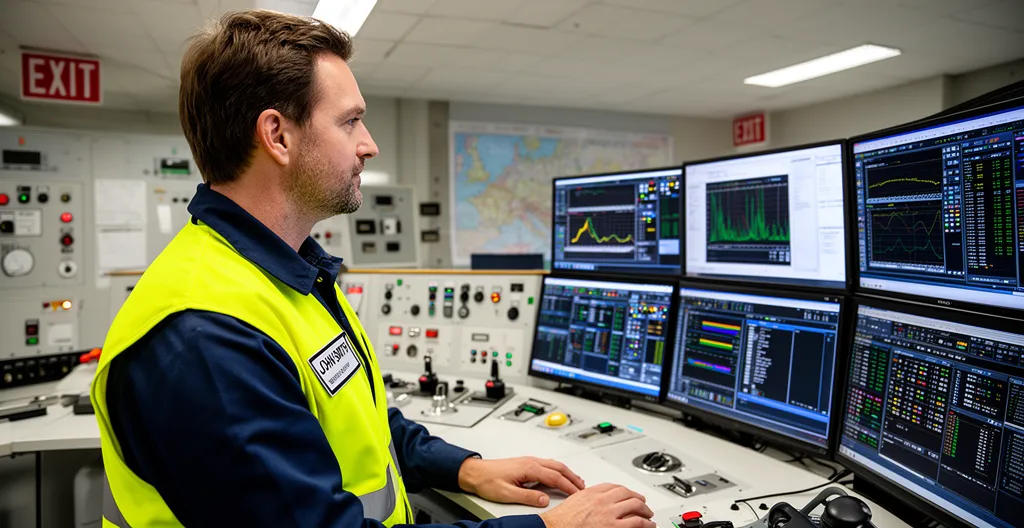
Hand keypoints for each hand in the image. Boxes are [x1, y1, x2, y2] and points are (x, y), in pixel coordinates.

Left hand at [457, 456, 584, 506]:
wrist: (475, 472)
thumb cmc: (488, 481)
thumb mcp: (507, 493)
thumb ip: (527, 496)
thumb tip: (544, 500)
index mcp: (529, 467)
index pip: (555, 477)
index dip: (568, 486)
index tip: (578, 494)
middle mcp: (531, 461)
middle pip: (558, 467)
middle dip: (573, 477)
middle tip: (583, 487)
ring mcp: (529, 461)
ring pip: (554, 464)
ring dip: (567, 472)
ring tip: (576, 481)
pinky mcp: (526, 463)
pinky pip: (548, 464)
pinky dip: (559, 470)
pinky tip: (559, 475)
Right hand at [539, 483, 655, 527]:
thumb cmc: (561, 520)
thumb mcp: (574, 501)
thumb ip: (586, 498)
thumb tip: (593, 501)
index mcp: (592, 492)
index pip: (614, 487)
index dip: (624, 490)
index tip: (628, 493)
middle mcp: (603, 500)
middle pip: (627, 494)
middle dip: (638, 498)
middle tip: (642, 503)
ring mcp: (609, 514)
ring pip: (635, 506)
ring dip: (645, 510)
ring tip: (649, 514)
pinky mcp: (614, 527)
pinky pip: (636, 522)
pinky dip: (646, 523)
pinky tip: (648, 525)